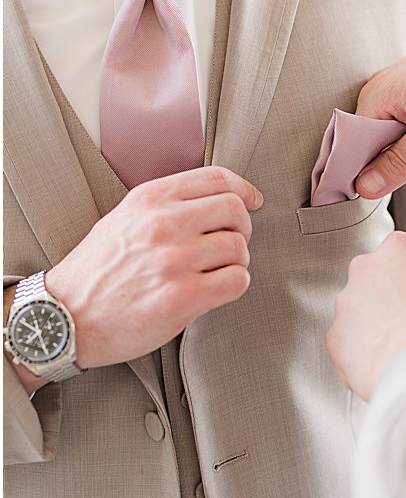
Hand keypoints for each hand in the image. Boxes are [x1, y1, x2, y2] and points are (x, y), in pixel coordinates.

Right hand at [42, 167, 261, 379]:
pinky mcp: (182, 296)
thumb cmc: (95, 273)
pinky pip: (237, 280)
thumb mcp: (122, 220)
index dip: (243, 189)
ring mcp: (173, 260)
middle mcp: (162, 224)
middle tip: (228, 245)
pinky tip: (213, 290)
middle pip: (235, 210)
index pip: (216, 177)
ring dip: (235, 262)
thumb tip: (216, 200)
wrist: (62, 319)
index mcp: (149, 199)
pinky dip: (233, 285)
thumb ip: (165, 205)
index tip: (252, 201)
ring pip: (239, 247)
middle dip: (241, 228)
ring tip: (212, 272)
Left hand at [326, 231, 405, 400]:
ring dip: (378, 329)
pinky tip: (391, 367)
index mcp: (400, 247)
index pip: (403, 256)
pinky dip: (367, 356)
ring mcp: (345, 303)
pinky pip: (350, 345)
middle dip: (392, 300)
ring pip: (361, 314)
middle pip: (377, 281)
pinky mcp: (334, 338)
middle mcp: (365, 267)